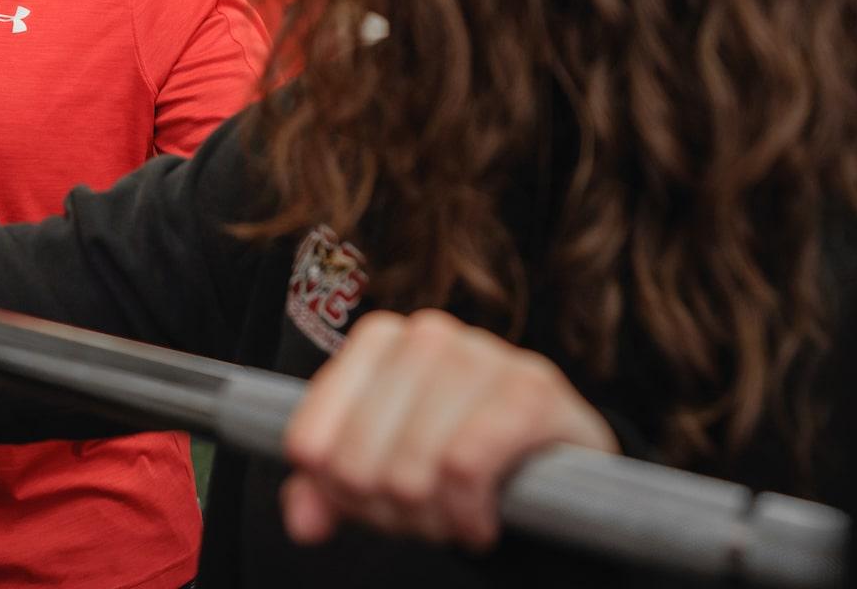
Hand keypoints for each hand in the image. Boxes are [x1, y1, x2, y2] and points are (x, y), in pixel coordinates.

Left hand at [281, 309, 618, 551]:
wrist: (553, 459)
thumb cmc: (454, 453)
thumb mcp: (381, 470)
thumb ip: (329, 489)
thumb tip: (302, 521)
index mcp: (377, 341)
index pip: (312, 441)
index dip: (336, 493)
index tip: (370, 505)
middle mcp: (426, 335)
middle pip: (358, 461)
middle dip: (387, 510)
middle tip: (421, 519)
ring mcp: (483, 354)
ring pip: (412, 467)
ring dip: (431, 518)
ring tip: (452, 520)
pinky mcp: (532, 388)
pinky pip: (466, 466)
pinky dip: (468, 513)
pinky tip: (481, 520)